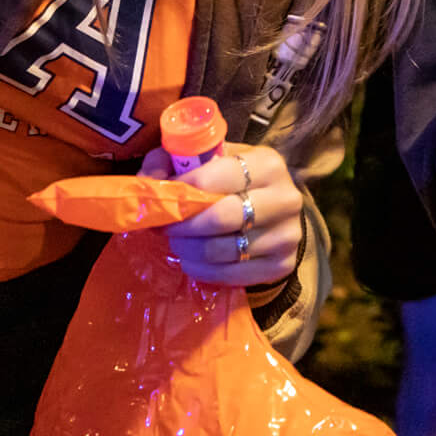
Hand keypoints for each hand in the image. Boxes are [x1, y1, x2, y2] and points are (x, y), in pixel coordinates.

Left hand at [138, 143, 303, 288]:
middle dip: (183, 224)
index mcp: (268, 164)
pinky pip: (228, 275)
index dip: (184, 190)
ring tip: (177, 242)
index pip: (216, 179)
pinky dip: (201, 269)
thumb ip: (174, 160)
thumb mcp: (211, 160)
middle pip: (220, 218)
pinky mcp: (281, 266)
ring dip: (187, 248)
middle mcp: (284, 198)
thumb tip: (149, 181)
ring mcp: (286, 235)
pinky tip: (192, 259)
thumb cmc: (235, 182)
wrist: (276, 215)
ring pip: (220, 250)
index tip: (166, 197)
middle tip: (165, 226)